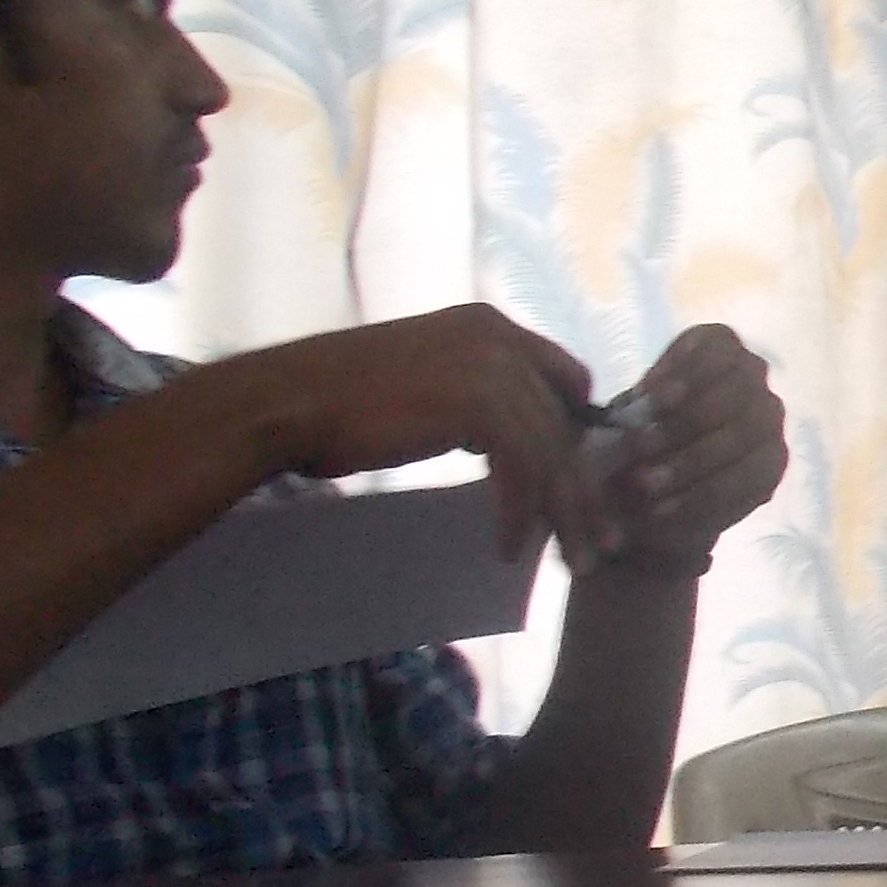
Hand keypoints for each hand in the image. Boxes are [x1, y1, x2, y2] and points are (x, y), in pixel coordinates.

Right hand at [207, 305, 607, 563]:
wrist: (286, 402)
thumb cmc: (343, 402)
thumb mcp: (429, 382)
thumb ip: (478, 395)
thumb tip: (514, 440)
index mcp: (489, 326)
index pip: (567, 378)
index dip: (580, 432)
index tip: (582, 482)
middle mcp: (499, 338)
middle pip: (567, 423)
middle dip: (585, 487)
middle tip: (601, 541)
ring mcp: (490, 368)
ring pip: (552, 454)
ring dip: (564, 514)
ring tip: (572, 561)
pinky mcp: (475, 406)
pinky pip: (521, 471)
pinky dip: (519, 514)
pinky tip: (509, 547)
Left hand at [592, 326, 788, 571]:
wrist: (652, 484)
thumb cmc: (636, 433)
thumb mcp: (624, 417)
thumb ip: (632, 415)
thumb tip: (634, 425)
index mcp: (718, 348)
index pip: (716, 347)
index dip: (684, 370)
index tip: (646, 398)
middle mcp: (753, 377)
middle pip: (738, 389)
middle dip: (687, 421)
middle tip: (641, 447)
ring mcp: (769, 421)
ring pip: (746, 435)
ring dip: (694, 462)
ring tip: (647, 484)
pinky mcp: (773, 465)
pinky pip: (748, 480)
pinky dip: (703, 496)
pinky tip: (666, 507)